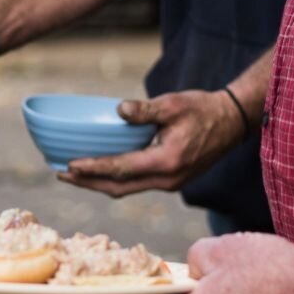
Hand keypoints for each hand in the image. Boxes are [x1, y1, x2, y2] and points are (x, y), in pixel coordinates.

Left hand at [59, 89, 245, 195]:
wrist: (232, 122)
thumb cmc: (203, 109)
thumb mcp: (174, 104)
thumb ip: (145, 110)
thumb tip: (118, 110)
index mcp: (167, 161)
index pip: (121, 169)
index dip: (94, 168)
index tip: (70, 166)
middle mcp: (167, 179)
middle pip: (118, 187)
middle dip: (88, 183)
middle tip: (61, 174)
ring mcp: (170, 183)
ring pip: (126, 189)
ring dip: (98, 184)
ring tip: (72, 175)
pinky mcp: (170, 180)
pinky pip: (135, 185)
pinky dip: (114, 180)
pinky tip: (98, 172)